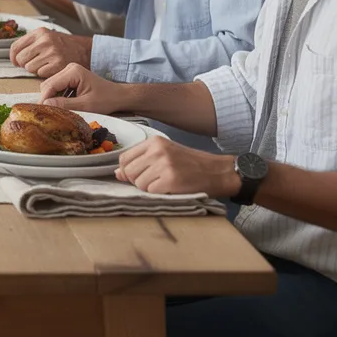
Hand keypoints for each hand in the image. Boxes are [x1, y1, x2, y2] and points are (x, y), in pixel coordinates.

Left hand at [10, 30, 92, 77]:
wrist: (84, 50)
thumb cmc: (63, 45)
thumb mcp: (46, 37)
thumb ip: (31, 43)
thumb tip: (14, 56)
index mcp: (40, 33)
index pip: (15, 46)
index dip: (13, 57)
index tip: (15, 62)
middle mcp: (45, 41)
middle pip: (20, 58)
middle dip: (25, 64)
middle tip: (35, 63)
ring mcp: (52, 52)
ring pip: (29, 68)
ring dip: (35, 69)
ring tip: (46, 64)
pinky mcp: (58, 64)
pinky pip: (40, 73)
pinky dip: (44, 74)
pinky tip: (52, 68)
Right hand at [38, 64, 129, 113]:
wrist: (118, 96)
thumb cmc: (106, 99)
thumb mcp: (86, 105)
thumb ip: (65, 104)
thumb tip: (46, 104)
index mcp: (73, 71)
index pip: (50, 85)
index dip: (44, 99)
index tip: (41, 112)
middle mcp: (69, 68)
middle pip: (48, 85)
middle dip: (48, 99)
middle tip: (49, 114)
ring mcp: (69, 72)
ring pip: (51, 86)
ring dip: (53, 99)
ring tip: (59, 110)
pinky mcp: (70, 77)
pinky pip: (57, 87)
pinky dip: (58, 97)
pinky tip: (65, 105)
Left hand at [116, 137, 240, 197]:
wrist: (218, 172)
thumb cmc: (191, 164)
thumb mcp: (166, 155)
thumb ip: (141, 161)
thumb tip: (118, 173)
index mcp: (154, 142)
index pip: (124, 158)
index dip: (127, 171)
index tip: (137, 175)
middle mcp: (157, 151)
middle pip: (129, 172)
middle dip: (137, 181)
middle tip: (155, 182)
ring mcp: (164, 165)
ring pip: (138, 183)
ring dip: (148, 189)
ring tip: (164, 184)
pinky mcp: (171, 180)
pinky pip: (150, 192)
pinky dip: (158, 194)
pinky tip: (170, 189)